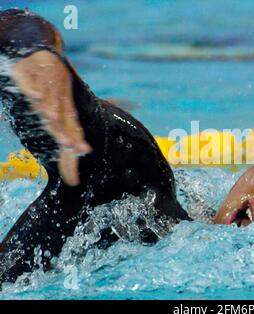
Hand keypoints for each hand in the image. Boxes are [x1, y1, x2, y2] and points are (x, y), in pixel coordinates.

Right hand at [11, 50, 91, 185]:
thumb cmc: (52, 90)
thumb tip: (73, 180)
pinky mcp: (28, 71)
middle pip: (62, 116)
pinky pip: (29, 80)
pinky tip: (36, 95)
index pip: (73, 127)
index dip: (77, 139)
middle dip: (65, 130)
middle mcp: (58, 96)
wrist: (40, 52)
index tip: (83, 152)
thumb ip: (65, 145)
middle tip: (69, 143)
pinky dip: (32, 87)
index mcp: (66, 108)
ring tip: (53, 118)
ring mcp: (45, 83)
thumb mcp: (60, 115)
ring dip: (51, 108)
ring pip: (47, 97)